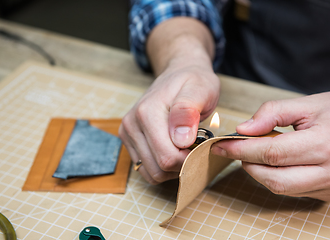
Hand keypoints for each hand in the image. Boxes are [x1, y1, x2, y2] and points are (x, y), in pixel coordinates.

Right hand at [119, 63, 219, 183]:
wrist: (179, 73)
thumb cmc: (193, 82)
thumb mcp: (200, 90)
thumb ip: (188, 112)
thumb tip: (180, 139)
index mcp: (147, 112)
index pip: (167, 157)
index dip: (189, 159)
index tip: (202, 146)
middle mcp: (132, 124)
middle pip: (158, 168)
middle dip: (181, 164)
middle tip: (195, 146)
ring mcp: (127, 133)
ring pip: (151, 172)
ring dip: (172, 168)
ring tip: (185, 148)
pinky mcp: (129, 140)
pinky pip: (145, 169)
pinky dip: (162, 167)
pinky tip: (174, 151)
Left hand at [211, 90, 329, 200]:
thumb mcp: (305, 103)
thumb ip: (271, 114)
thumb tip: (242, 130)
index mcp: (328, 142)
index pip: (273, 152)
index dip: (241, 150)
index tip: (221, 145)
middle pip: (274, 178)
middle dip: (247, 164)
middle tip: (234, 150)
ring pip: (281, 188)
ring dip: (258, 172)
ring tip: (253, 154)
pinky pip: (292, 191)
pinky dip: (275, 178)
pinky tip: (273, 163)